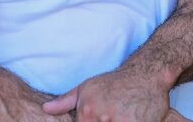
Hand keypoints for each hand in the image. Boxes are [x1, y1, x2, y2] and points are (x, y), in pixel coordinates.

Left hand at [43, 68, 184, 121]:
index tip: (97, 119)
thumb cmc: (115, 83)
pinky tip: (129, 117)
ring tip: (119, 115)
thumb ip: (65, 101)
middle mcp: (102, 118)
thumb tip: (46, 109)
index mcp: (87, 112)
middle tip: (110, 114)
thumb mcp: (87, 88)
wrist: (146, 74)